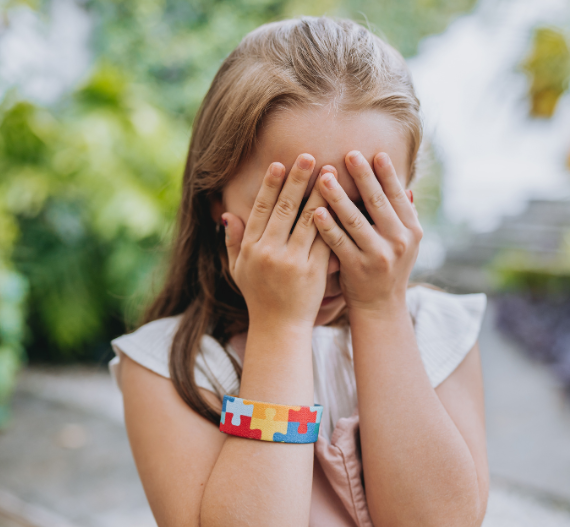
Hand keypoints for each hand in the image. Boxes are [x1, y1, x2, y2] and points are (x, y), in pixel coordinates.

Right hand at [223, 154, 332, 327]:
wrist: (279, 328)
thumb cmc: (258, 297)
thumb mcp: (237, 269)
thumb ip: (233, 241)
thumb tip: (227, 214)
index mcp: (251, 248)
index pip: (261, 208)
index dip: (270, 184)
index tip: (280, 164)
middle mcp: (269, 251)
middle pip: (285, 208)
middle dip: (298, 180)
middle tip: (309, 156)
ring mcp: (292, 261)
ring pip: (309, 220)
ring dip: (321, 193)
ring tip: (331, 172)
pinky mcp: (313, 271)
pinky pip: (325, 240)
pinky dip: (334, 221)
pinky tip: (342, 204)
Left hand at [313, 150, 421, 313]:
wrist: (381, 307)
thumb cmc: (388, 267)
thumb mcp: (406, 243)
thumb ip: (404, 216)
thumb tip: (407, 187)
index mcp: (412, 230)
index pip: (397, 195)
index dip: (386, 173)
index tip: (374, 152)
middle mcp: (399, 241)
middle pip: (377, 203)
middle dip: (363, 176)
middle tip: (349, 154)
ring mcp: (378, 255)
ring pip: (355, 220)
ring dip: (338, 197)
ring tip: (323, 177)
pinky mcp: (357, 268)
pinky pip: (338, 242)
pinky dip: (327, 226)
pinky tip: (315, 211)